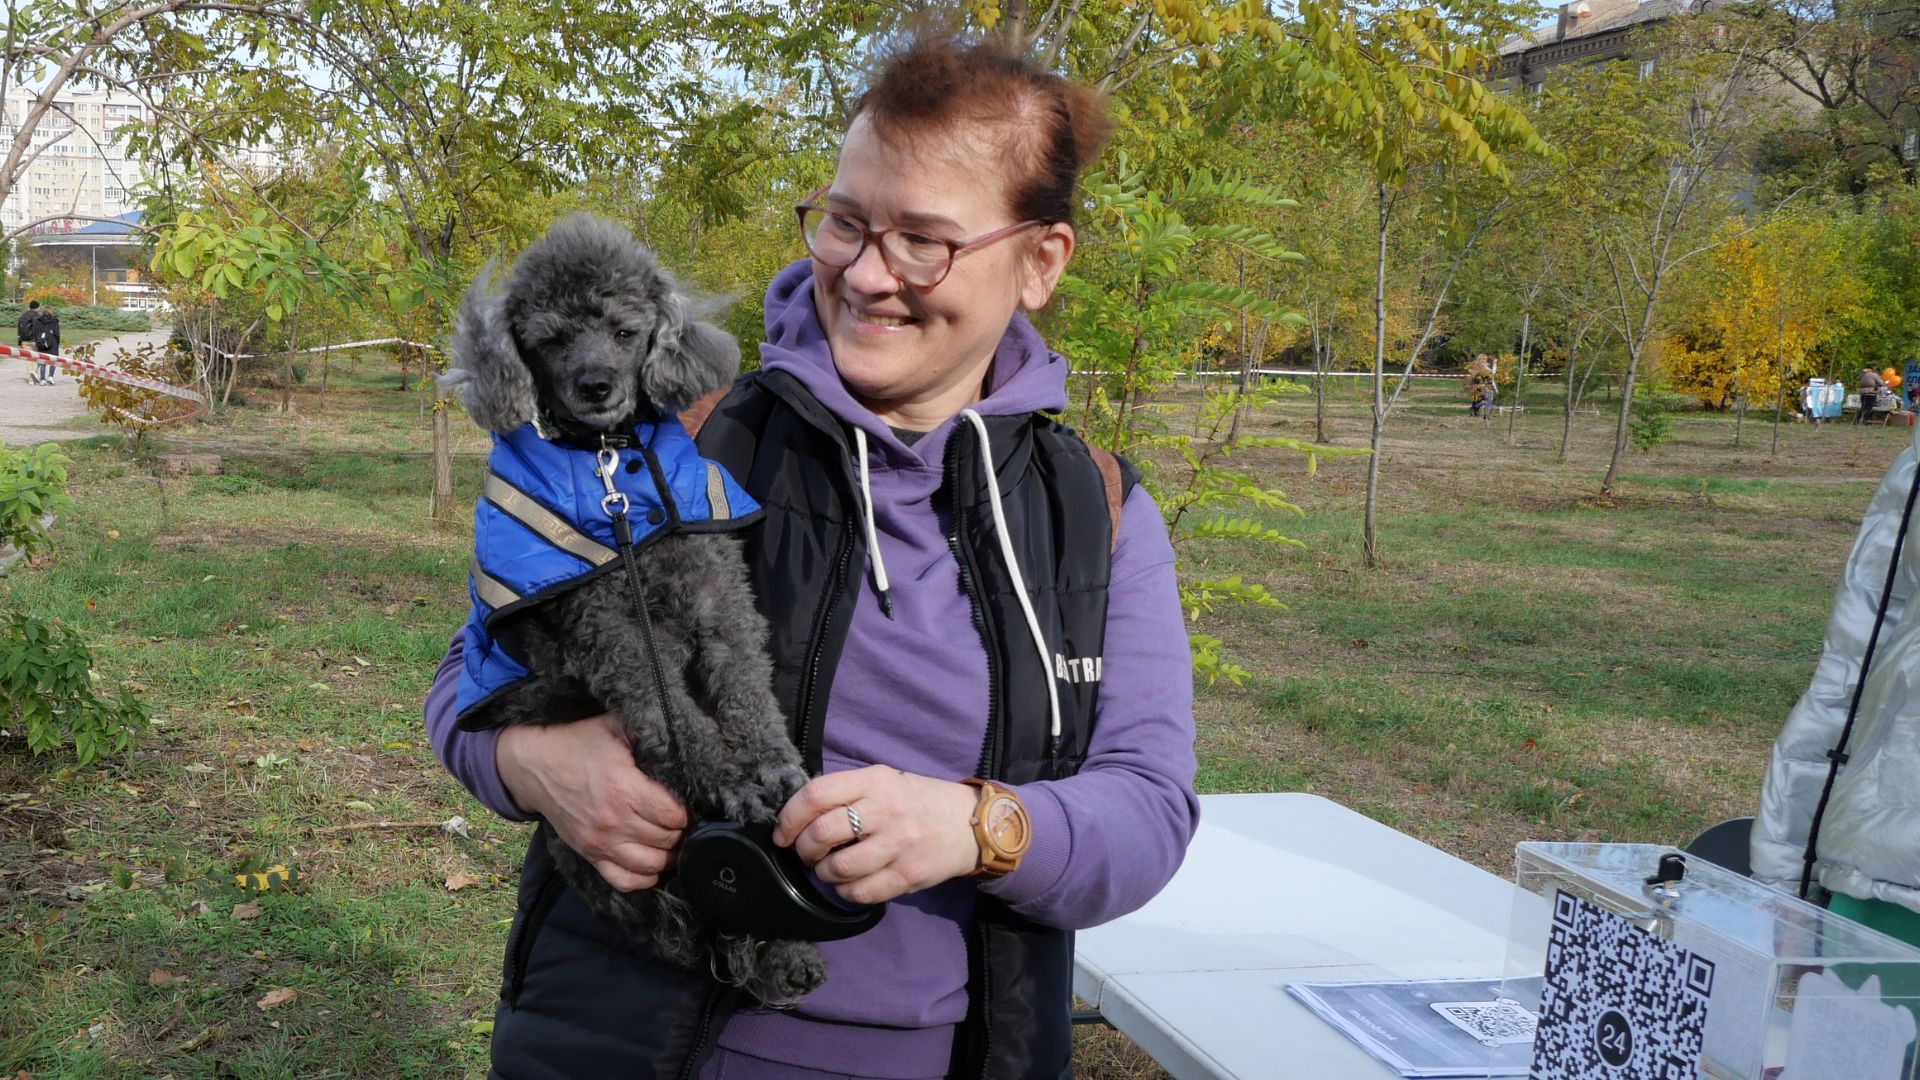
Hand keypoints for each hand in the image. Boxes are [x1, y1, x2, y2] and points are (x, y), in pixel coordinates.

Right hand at [496, 713, 687, 891]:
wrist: (533, 767)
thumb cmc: (576, 744)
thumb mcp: (615, 728)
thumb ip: (647, 739)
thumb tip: (677, 749)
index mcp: (623, 788)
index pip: (672, 815)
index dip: (686, 813)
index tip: (687, 807)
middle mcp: (613, 820)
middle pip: (665, 841)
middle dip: (681, 833)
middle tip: (684, 824)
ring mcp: (600, 842)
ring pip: (650, 865)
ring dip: (668, 857)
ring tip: (673, 844)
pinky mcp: (589, 854)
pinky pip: (623, 880)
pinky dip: (643, 878)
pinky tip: (652, 866)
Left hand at [773, 765, 981, 904]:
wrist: (969, 824)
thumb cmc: (916, 801)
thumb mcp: (884, 781)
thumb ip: (847, 793)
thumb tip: (800, 817)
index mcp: (875, 781)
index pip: (816, 794)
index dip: (789, 817)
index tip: (783, 833)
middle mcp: (886, 809)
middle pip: (822, 833)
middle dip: (804, 849)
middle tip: (807, 853)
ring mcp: (899, 844)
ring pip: (839, 867)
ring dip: (823, 873)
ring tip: (829, 869)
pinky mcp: (907, 875)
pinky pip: (860, 893)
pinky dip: (845, 892)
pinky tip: (849, 884)